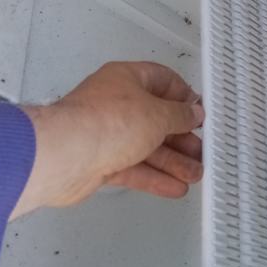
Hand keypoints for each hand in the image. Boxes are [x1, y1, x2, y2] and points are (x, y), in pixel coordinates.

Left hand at [11, 62, 204, 218]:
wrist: (64, 156)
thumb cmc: (108, 122)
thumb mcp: (157, 114)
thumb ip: (180, 115)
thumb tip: (193, 112)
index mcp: (127, 79)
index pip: (163, 81)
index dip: (184, 96)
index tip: (200, 114)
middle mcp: (116, 103)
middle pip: (157, 119)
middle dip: (182, 138)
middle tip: (201, 151)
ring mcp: (108, 133)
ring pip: (147, 147)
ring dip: (173, 162)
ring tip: (195, 175)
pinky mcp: (101, 161)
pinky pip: (134, 167)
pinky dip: (155, 177)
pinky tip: (175, 187)